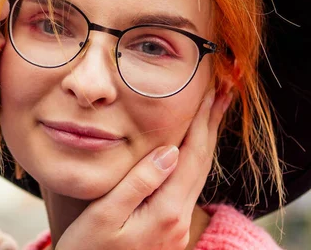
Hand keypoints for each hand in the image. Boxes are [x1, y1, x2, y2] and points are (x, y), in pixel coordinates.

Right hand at [56, 90, 231, 249]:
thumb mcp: (105, 215)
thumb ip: (139, 182)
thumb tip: (169, 151)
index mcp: (165, 213)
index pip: (189, 157)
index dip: (199, 122)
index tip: (207, 93)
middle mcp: (177, 221)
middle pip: (200, 164)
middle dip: (210, 127)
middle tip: (221, 95)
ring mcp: (174, 228)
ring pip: (195, 176)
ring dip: (204, 143)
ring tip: (210, 116)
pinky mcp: (166, 230)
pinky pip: (185, 187)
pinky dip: (191, 161)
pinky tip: (187, 153)